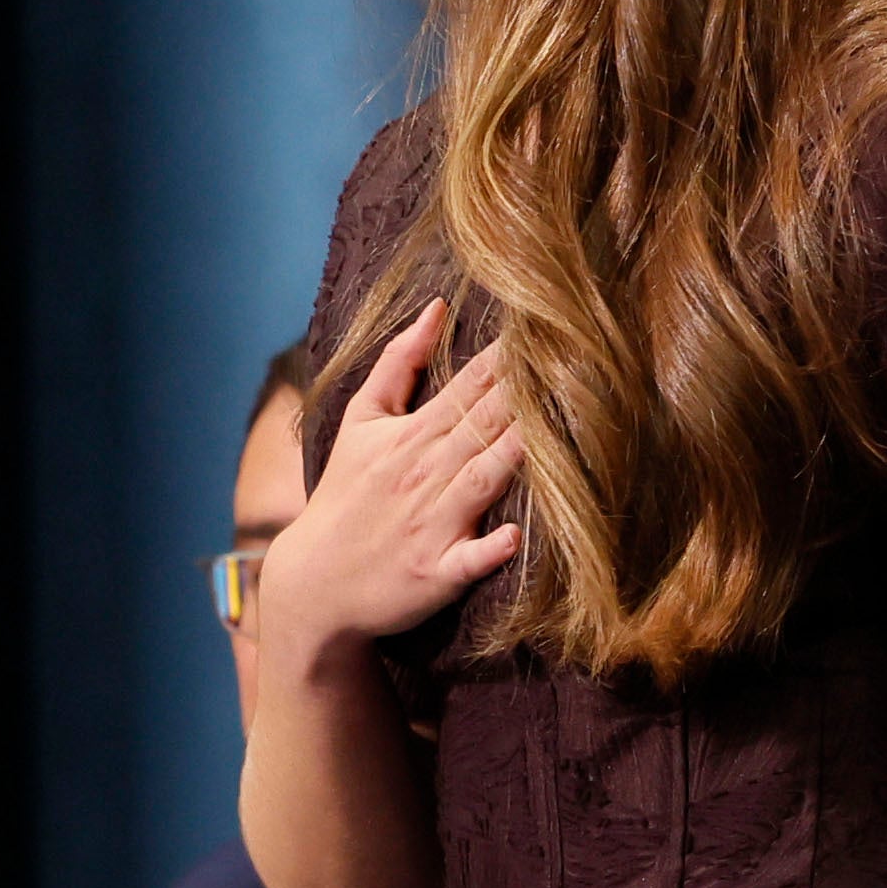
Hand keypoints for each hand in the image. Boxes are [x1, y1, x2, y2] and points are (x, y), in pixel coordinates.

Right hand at [262, 297, 523, 660]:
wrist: (314, 580)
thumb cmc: (344, 493)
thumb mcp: (360, 420)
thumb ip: (396, 362)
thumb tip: (437, 306)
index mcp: (410, 435)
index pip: (468, 386)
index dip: (507, 360)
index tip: (545, 332)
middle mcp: (423, 474)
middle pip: (483, 425)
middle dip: (525, 394)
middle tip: (572, 363)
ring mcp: (431, 524)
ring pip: (483, 480)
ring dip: (517, 454)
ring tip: (557, 429)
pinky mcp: (435, 572)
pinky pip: (468, 560)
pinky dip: (490, 549)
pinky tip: (515, 536)